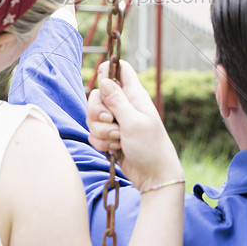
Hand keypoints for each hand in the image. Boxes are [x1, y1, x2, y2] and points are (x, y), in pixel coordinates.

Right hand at [86, 61, 182, 190]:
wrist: (153, 176)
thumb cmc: (150, 147)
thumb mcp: (133, 122)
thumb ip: (116, 101)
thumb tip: (103, 79)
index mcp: (134, 95)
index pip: (120, 69)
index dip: (108, 70)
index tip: (103, 85)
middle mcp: (123, 105)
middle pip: (97, 95)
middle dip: (97, 111)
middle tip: (111, 121)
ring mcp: (116, 121)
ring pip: (92, 117)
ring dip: (101, 131)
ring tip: (118, 140)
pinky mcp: (109, 137)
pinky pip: (94, 134)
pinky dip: (101, 143)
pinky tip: (115, 150)